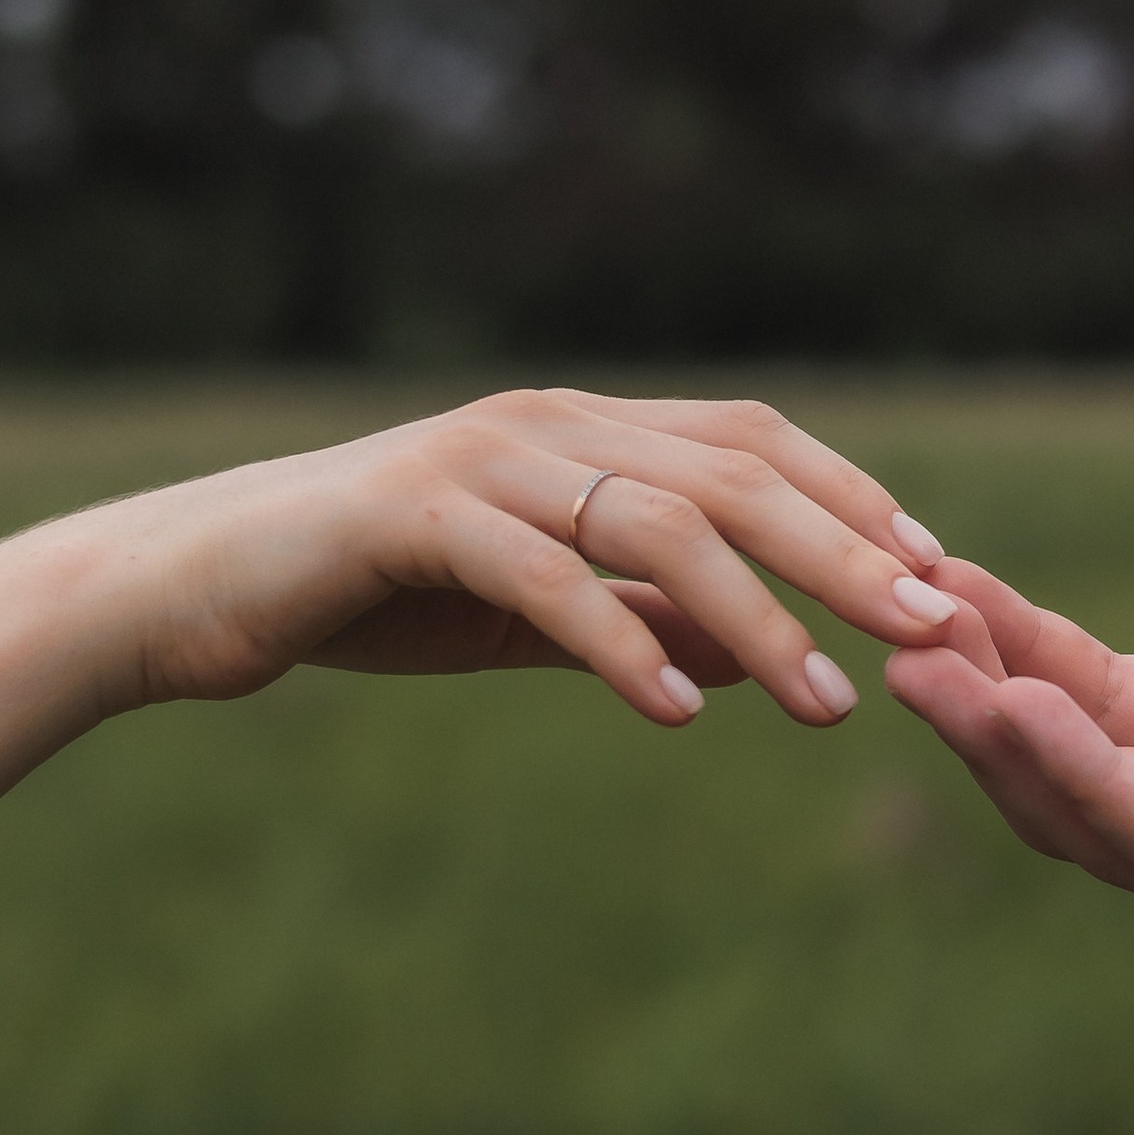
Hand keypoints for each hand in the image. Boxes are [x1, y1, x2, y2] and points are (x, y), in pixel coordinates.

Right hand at [115, 388, 990, 728]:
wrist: (193, 587)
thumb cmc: (370, 594)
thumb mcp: (535, 614)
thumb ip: (649, 621)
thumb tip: (774, 656)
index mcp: (584, 430)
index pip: (754, 443)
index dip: (854, 500)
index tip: (940, 576)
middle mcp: (546, 424)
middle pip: (734, 474)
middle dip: (845, 553)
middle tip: (932, 629)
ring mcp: (481, 460)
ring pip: (657, 521)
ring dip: (757, 615)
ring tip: (826, 702)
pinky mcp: (414, 514)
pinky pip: (542, 576)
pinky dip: (617, 642)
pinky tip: (676, 711)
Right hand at [884, 436, 1133, 957]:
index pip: (1127, 704)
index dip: (1033, 646)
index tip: (946, 573)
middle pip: (1089, 771)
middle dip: (987, 701)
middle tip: (893, 622)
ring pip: (1108, 823)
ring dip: (1006, 750)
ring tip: (918, 666)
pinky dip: (1093, 784)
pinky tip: (1020, 711)